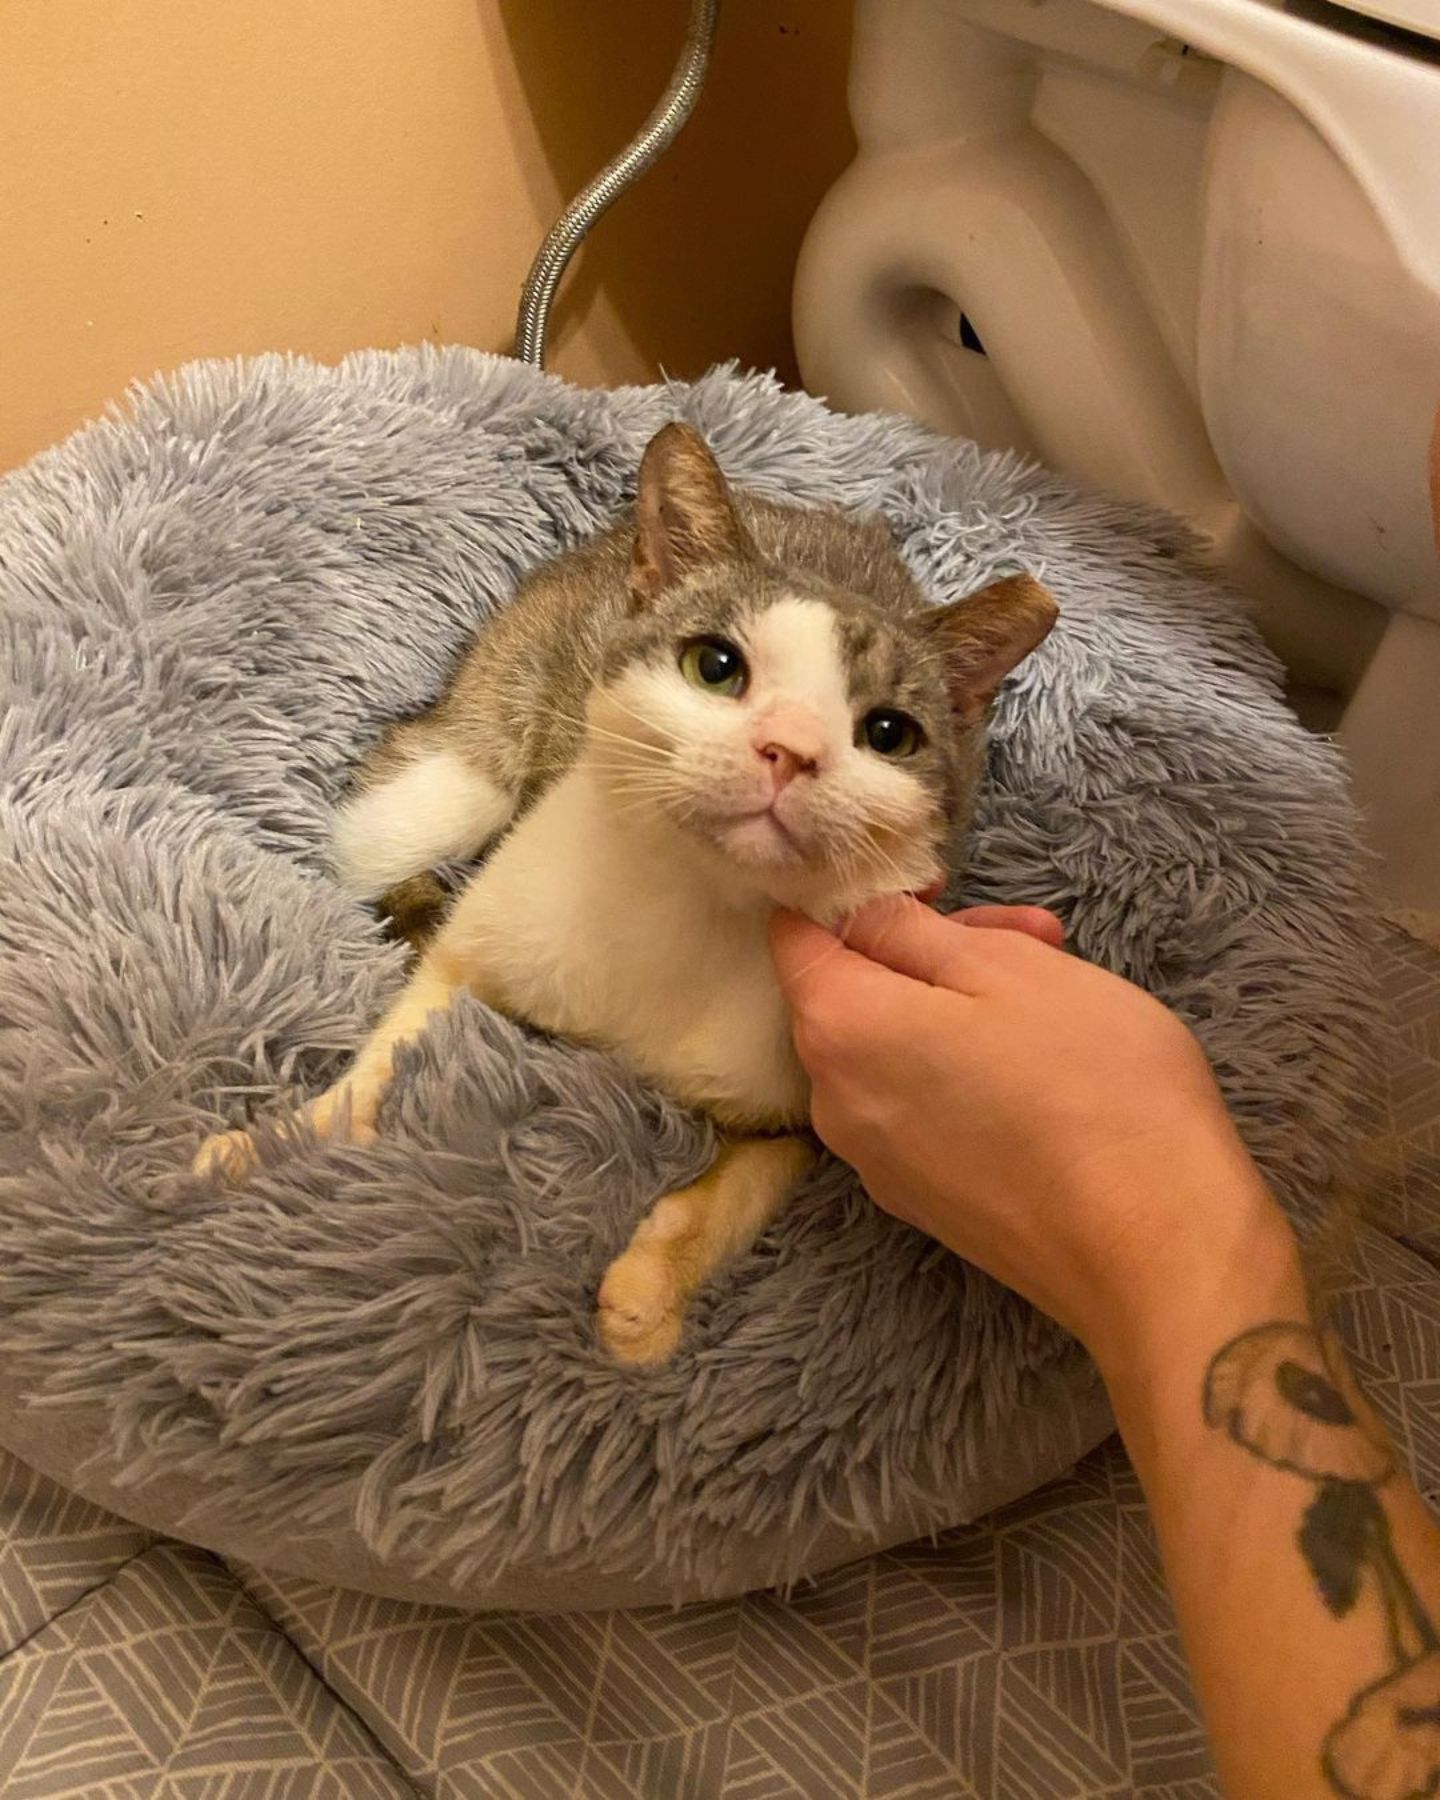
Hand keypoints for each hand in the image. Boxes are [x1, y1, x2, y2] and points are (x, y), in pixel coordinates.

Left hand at [769, 898, 1292, 1363]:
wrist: (1154, 1248)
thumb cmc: (1090, 1085)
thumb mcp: (1006, 968)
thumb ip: (911, 932)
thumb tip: (855, 914)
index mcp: (838, 1030)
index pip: (793, 937)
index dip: (853, 894)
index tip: (936, 885)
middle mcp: (833, 1102)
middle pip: (854, 993)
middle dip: (935, 951)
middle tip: (1037, 935)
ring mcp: (875, 1162)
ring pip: (894, 1048)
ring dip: (961, 1006)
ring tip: (1061, 988)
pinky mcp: (923, 1202)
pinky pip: (919, 1105)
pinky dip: (963, 1069)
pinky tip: (1044, 1064)